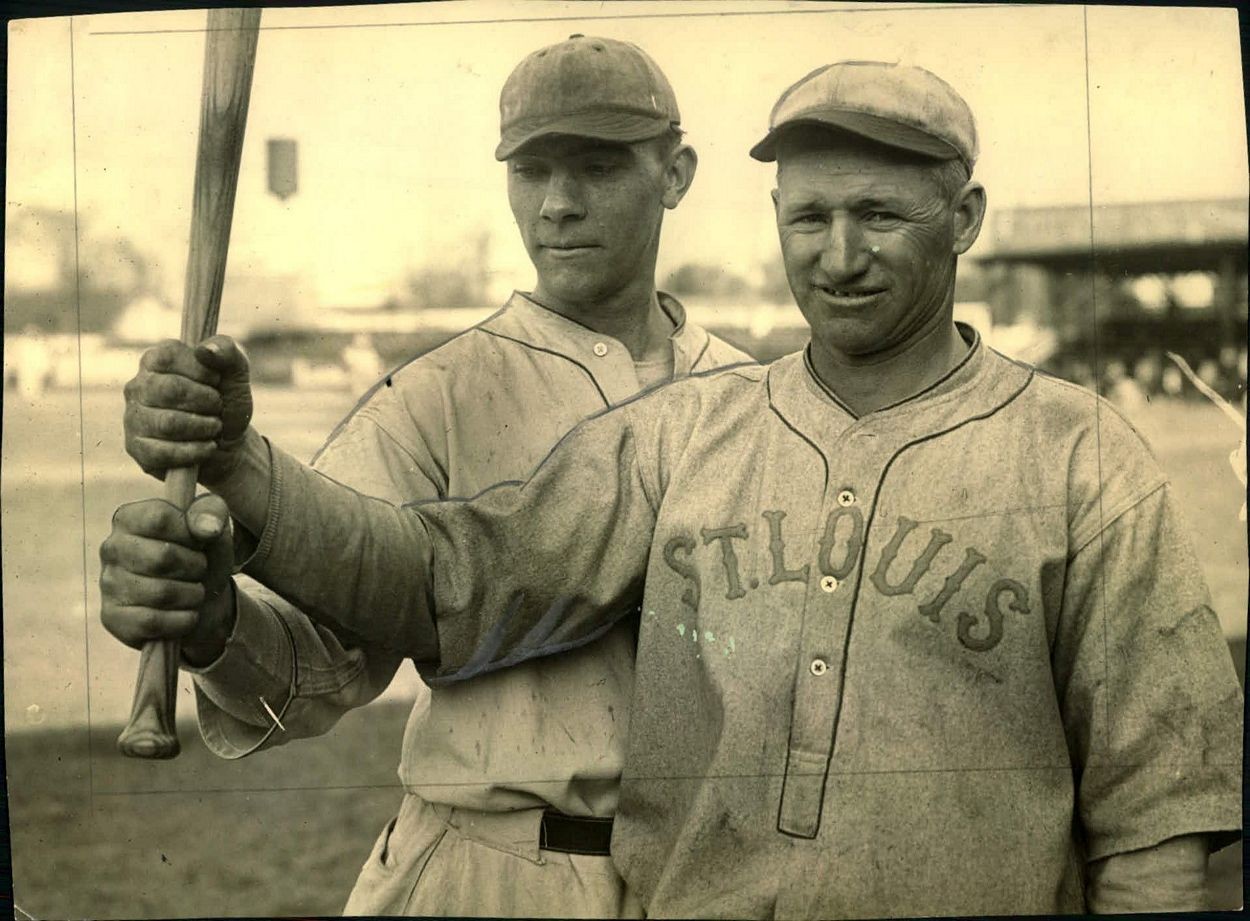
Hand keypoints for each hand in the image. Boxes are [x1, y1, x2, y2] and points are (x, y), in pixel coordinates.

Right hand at [100, 494, 236, 667]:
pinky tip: (186, 613)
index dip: (190, 533)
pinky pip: (152, 622)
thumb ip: (212, 513)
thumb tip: (206, 528)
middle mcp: (111, 548)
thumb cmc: (202, 555)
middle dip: (195, 567)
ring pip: (161, 593)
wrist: (203, 599)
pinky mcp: (112, 617)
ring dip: (192, 595)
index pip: (160, 518)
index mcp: (130, 518)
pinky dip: (181, 620)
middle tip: (200, 570)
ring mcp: (108, 583)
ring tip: (194, 591)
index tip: (199, 542)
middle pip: (162, 558)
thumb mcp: (213, 527)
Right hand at [123, 335, 252, 483]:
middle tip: (218, 407)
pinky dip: (195, 451)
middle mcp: (137, 386)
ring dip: (203, 427)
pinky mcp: (136, 448)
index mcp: (156, 359)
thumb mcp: (236, 373)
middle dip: (207, 401)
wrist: (228, 443)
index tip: (217, 381)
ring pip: (168, 423)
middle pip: (170, 390)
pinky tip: (207, 447)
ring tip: (214, 427)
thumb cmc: (225, 401)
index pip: (169, 356)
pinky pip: (163, 452)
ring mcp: (133, 417)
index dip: (202, 371)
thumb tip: (204, 349)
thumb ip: (227, 351)